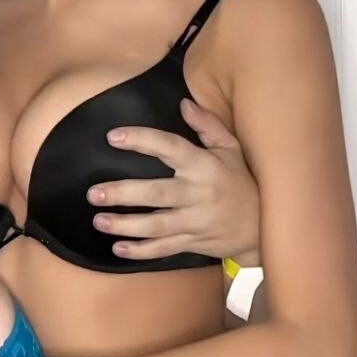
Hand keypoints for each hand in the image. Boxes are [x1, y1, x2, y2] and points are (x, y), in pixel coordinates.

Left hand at [87, 99, 260, 263]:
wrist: (262, 225)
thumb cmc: (242, 182)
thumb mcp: (231, 149)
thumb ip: (208, 125)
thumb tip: (184, 104)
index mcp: (203, 165)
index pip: (169, 148)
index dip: (141, 140)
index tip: (113, 137)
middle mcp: (197, 193)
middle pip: (156, 193)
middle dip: (123, 194)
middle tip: (93, 193)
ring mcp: (194, 221)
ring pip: (156, 226)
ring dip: (125, 225)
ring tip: (99, 220)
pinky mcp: (193, 242)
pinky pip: (164, 249)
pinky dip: (141, 252)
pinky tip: (118, 249)